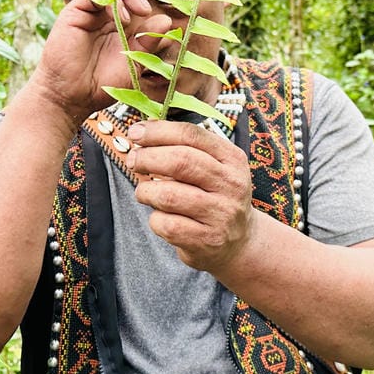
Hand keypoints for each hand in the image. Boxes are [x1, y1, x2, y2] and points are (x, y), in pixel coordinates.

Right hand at [29, 0, 171, 122]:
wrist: (72, 98)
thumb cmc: (102, 83)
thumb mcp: (135, 63)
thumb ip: (149, 42)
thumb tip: (167, 21)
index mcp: (121, 15)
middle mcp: (105, 7)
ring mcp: (89, 7)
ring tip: (142, 9)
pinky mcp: (75, 10)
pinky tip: (124, 19)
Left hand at [126, 120, 257, 271]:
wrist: (239, 242)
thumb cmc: (215, 197)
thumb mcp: (214, 168)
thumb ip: (185, 148)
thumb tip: (144, 131)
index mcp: (232, 159)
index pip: (192, 135)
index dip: (158, 132)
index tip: (136, 133)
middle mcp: (231, 185)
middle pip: (180, 161)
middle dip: (148, 158)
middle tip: (134, 161)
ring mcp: (221, 214)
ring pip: (168, 195)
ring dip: (146, 191)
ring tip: (146, 192)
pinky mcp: (206, 240)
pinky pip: (167, 225)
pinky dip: (154, 219)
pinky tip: (160, 216)